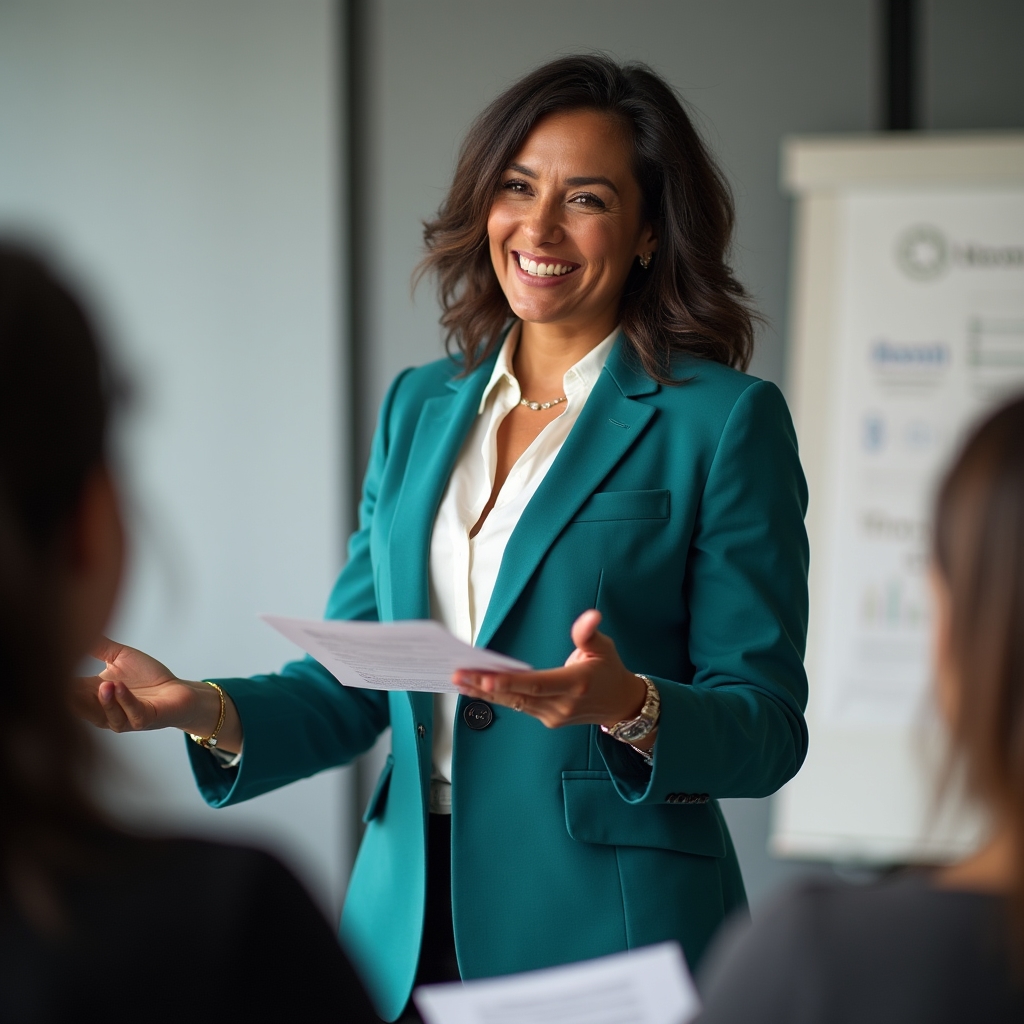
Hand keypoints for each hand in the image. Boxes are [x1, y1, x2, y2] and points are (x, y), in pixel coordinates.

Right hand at [71, 637, 242, 751]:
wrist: (178, 691)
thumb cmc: (147, 677)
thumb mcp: (119, 656)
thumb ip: (97, 646)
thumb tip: (77, 625)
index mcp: (93, 695)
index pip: (68, 691)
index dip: (57, 683)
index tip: (47, 668)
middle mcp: (103, 710)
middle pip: (81, 709)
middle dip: (73, 699)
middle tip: (65, 683)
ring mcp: (123, 718)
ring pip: (106, 716)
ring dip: (104, 701)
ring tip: (103, 684)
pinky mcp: (144, 720)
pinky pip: (132, 714)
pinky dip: (125, 701)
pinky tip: (119, 686)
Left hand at [453, 610, 650, 740]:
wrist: (621, 704)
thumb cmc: (609, 671)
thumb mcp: (604, 648)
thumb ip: (589, 633)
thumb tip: (591, 616)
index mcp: (575, 684)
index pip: (537, 684)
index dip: (510, 682)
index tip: (485, 678)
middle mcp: (562, 704)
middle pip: (518, 696)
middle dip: (486, 686)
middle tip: (459, 675)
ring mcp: (553, 715)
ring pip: (514, 704)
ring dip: (485, 693)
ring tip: (459, 680)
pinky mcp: (548, 719)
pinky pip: (519, 707)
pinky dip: (497, 697)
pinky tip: (477, 688)